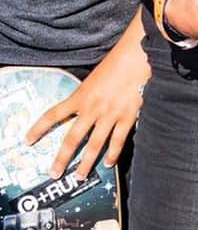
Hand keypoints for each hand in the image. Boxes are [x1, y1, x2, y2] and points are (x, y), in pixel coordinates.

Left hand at [25, 35, 149, 180]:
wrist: (137, 54)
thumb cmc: (117, 61)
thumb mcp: (94, 78)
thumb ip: (87, 95)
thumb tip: (82, 107)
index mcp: (81, 95)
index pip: (53, 114)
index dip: (38, 129)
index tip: (27, 141)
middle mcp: (92, 108)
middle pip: (72, 138)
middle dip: (62, 158)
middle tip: (54, 172)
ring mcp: (110, 114)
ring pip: (94, 144)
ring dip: (86, 163)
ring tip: (80, 175)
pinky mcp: (127, 115)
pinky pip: (118, 140)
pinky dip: (112, 153)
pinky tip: (108, 162)